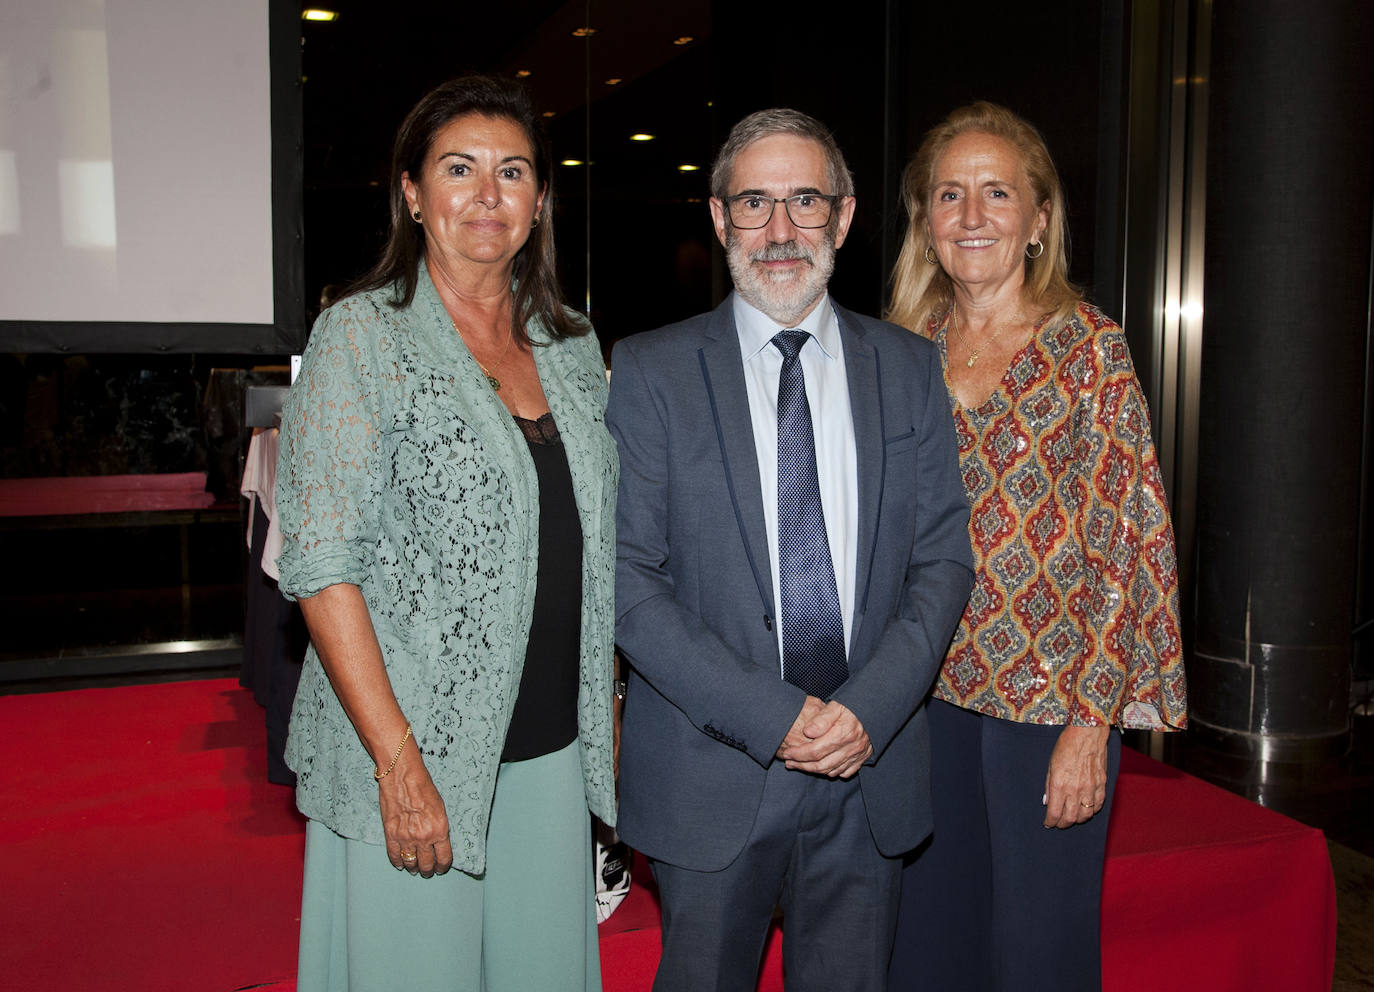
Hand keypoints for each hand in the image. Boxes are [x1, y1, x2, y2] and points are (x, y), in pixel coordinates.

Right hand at [380, 749, 453, 875]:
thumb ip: (439, 827)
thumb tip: (438, 842)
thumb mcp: (440, 807)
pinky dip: (398, 862)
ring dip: (413, 868)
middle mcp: (424, 837)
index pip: (444, 858)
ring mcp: (406, 837)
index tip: (441, 868)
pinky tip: (400, 864)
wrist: (402, 776)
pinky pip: (394, 856)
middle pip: (427, 864)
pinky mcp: (391, 834)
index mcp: (440, 829)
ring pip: (411, 863)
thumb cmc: (423, 786)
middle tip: (427, 871)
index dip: (442, 866)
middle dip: (428, 870)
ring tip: (414, 869)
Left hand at [779, 700, 872, 778]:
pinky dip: (833, 772)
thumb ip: (821, 719)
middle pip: (822, 765)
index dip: (798, 754)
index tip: (787, 753)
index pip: (815, 751)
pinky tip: (823, 768)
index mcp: (843, 734)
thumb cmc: (855, 704)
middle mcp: (851, 748)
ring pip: (832, 771)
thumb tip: (807, 732)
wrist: (878, 708)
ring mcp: (858, 755)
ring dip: (814, 771)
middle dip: (802, 766)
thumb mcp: (837, 705)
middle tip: (789, 763)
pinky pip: (846, 772)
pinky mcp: (863, 758)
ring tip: (800, 765)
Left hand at [1042, 724, 1110, 828]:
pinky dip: (1092, 811)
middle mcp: (1075, 790)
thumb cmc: (1066, 746)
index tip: (1048, 823)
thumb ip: (1049, 786)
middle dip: (1063, 824)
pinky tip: (1087, 810)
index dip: (1050, 822)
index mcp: (1060, 785)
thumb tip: (1047, 802)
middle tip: (1059, 823)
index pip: (1055, 813)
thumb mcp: (1050, 765)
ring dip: (1078, 819)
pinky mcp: (1102, 784)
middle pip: (1070, 818)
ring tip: (1072, 818)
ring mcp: (1090, 788)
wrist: (1087, 734)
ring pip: (1086, 815)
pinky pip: (1098, 805)